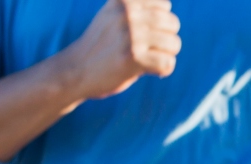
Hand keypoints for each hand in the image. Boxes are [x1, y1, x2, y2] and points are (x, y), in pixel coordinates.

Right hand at [58, 0, 180, 99]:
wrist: (76, 70)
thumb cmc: (102, 44)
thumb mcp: (114, 14)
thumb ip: (138, 9)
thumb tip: (168, 9)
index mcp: (124, 0)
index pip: (165, 6)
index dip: (160, 23)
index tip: (144, 34)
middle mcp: (127, 13)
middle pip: (173, 24)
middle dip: (166, 39)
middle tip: (147, 49)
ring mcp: (130, 35)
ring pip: (174, 44)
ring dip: (165, 55)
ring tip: (147, 59)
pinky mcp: (133, 57)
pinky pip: (168, 63)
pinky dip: (163, 70)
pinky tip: (149, 71)